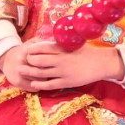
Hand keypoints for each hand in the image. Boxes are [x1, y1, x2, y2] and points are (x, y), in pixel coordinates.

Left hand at [0, 40, 122, 93]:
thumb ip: (60, 43)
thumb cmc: (87, 52)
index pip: (43, 47)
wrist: (101, 63)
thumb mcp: (74, 43)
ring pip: (41, 73)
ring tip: (22, 71)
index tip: (27, 50)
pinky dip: (40, 84)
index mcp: (63, 48)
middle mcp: (61, 60)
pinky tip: (33, 83)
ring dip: (30, 72)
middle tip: (23, 61)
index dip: (33, 49)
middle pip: (39, 60)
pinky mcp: (66, 82)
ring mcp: (63, 72)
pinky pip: (49, 84)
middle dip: (29, 61)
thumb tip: (45, 40)